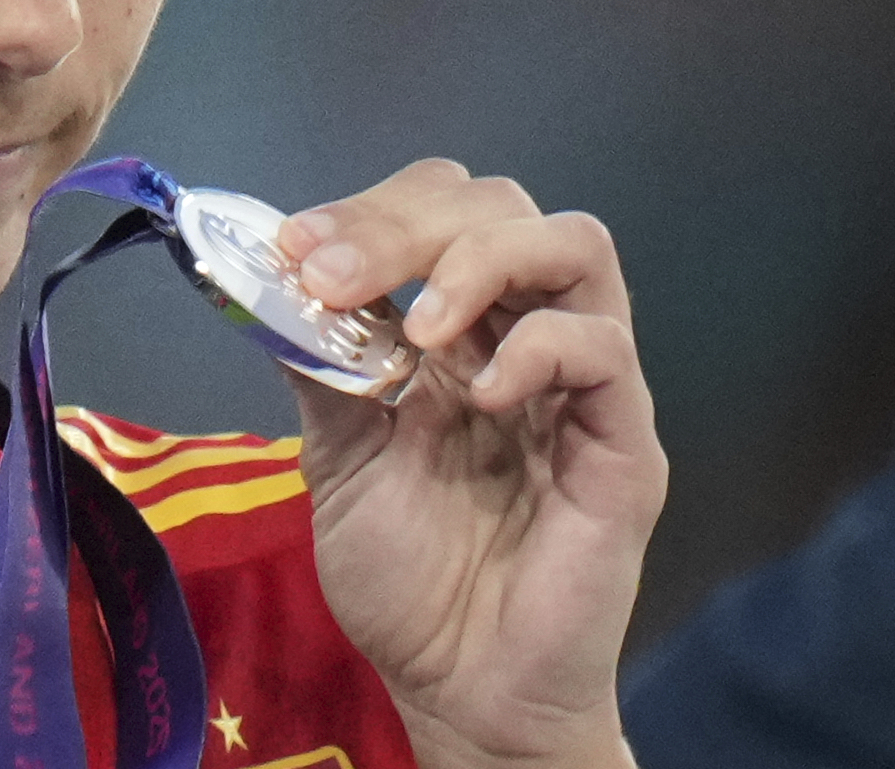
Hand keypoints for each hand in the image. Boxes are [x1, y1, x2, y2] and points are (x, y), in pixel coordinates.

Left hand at [275, 159, 664, 768]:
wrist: (459, 691)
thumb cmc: (409, 580)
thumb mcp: (336, 458)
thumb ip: (321, 367)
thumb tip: (271, 282)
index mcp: (456, 330)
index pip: (436, 209)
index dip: (365, 210)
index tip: (291, 248)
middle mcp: (521, 336)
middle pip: (498, 204)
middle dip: (403, 220)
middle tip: (332, 275)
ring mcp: (580, 384)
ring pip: (574, 243)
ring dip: (479, 259)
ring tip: (416, 327)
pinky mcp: (623, 444)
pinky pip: (604, 349)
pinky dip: (537, 347)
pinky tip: (481, 393)